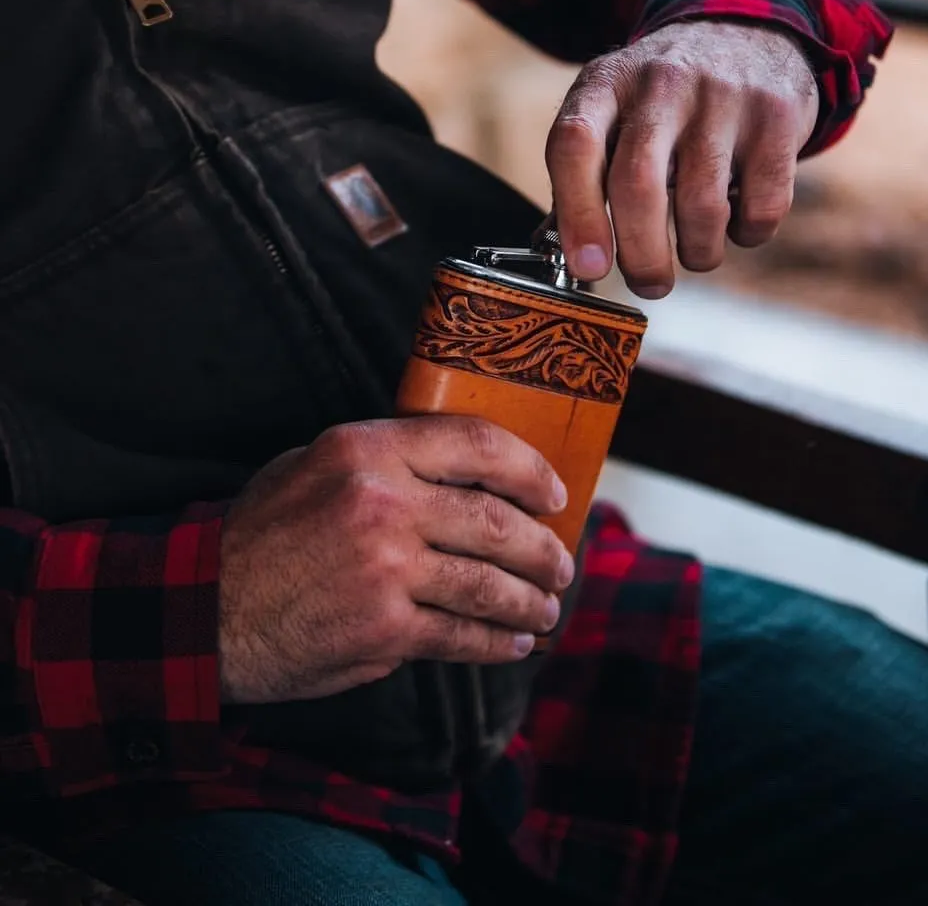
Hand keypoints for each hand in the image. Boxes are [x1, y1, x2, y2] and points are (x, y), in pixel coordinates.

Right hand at [218, 416, 572, 704]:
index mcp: (368, 450)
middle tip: (562, 562)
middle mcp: (384, 503)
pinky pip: (460, 635)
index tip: (555, 492)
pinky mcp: (384, 630)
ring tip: (546, 608)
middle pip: (496, 521)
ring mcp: (387, 569)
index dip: (529, 469)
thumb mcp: (314, 464)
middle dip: (544, 548)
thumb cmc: (260, 532)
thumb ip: (386, 461)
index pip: (476, 444)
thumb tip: (467, 475)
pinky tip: (511, 643)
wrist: (204, 609)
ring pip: (487, 583)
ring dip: (529, 601)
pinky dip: (495, 643)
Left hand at [546, 22, 817, 297]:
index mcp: (606, 83)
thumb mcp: (614, 107)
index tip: (588, 267)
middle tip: (649, 282)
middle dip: (642, 255)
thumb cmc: (665, 98)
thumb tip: (581, 260)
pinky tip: (739, 218)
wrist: (748, 30)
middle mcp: (661, 82)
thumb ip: (590, 172)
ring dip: (698, 251)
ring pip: (702, 206)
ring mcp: (722, 95)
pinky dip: (748, 234)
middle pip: (638, 184)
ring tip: (696, 249)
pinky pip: (762, 207)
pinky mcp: (777, 116)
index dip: (578, 214)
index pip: (575, 145)